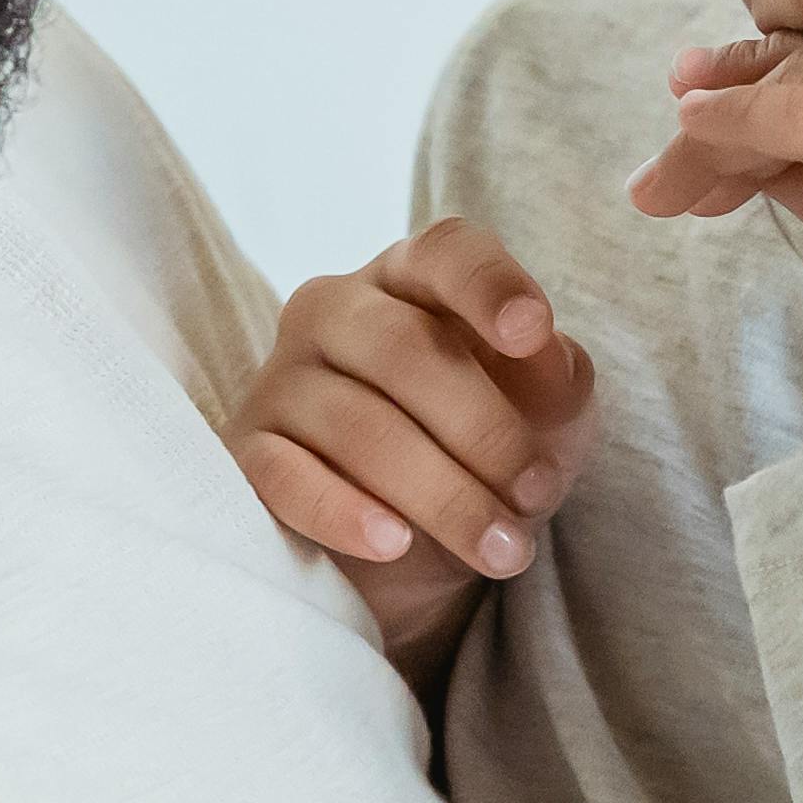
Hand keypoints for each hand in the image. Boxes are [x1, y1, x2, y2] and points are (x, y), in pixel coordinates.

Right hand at [229, 222, 602, 668]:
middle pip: (404, 348)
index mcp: (411, 279)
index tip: (532, 331)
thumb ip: (555, 379)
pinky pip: (285, 476)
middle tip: (537, 493)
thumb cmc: (480, 452)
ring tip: (503, 548)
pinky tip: (394, 542)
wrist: (410, 548)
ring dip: (443, 494)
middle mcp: (335, 311)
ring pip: (358, 425)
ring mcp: (282, 379)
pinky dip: (343, 511)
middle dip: (485, 429)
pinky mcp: (247, 453)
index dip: (489, 286)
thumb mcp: (542, 417)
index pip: (446, 253)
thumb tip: (544, 353)